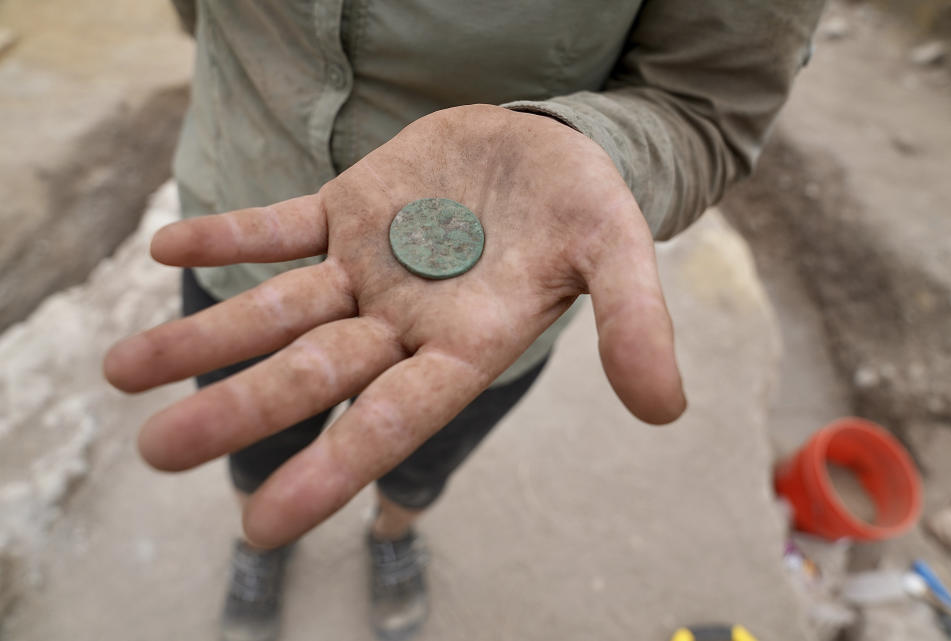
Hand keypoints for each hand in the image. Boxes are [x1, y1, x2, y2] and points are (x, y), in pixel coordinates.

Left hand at [104, 105, 684, 546]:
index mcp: (465, 343)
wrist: (551, 144)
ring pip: (278, 310)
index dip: (332, 467)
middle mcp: (405, 318)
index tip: (263, 523)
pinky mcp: (348, 210)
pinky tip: (169, 247)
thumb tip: (665, 409)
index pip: (393, 418)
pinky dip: (230, 236)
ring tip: (123, 372)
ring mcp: (369, 266)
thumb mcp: (618, 249)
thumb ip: (635, 322)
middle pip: (312, 373)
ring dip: (205, 337)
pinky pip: (280, 227)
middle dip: (237, 409)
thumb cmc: (586, 204)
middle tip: (159, 453)